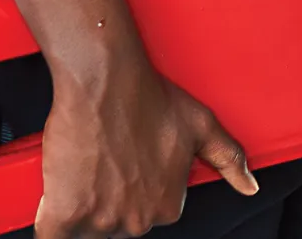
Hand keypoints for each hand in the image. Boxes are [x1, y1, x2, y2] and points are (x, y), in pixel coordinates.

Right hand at [35, 51, 257, 238]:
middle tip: (99, 165)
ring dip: (77, 209)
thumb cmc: (149, 95)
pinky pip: (52, 236)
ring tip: (78, 174)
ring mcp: (101, 219)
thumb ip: (229, 158)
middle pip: (113, 225)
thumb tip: (250, 186)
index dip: (128, 190)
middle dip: (104, 201)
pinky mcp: (65, 212)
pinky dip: (50, 227)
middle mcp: (138, 220)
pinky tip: (53, 212)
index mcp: (167, 206)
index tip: (121, 168)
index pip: (143, 214)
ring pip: (84, 231)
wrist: (106, 78)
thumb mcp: (201, 125)